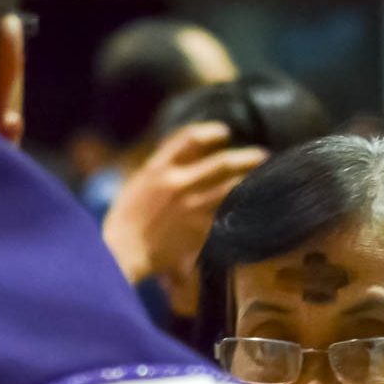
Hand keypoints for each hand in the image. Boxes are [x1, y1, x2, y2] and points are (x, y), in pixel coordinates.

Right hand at [102, 122, 267, 283]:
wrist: (121, 252)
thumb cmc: (124, 220)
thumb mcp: (137, 184)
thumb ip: (161, 168)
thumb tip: (186, 156)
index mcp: (157, 168)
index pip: (189, 137)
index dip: (211, 131)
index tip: (224, 132)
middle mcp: (177, 182)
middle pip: (222, 162)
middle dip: (245, 157)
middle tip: (261, 155)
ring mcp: (190, 206)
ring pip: (231, 187)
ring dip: (250, 181)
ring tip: (263, 178)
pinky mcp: (199, 228)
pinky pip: (227, 214)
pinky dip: (240, 207)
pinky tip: (250, 206)